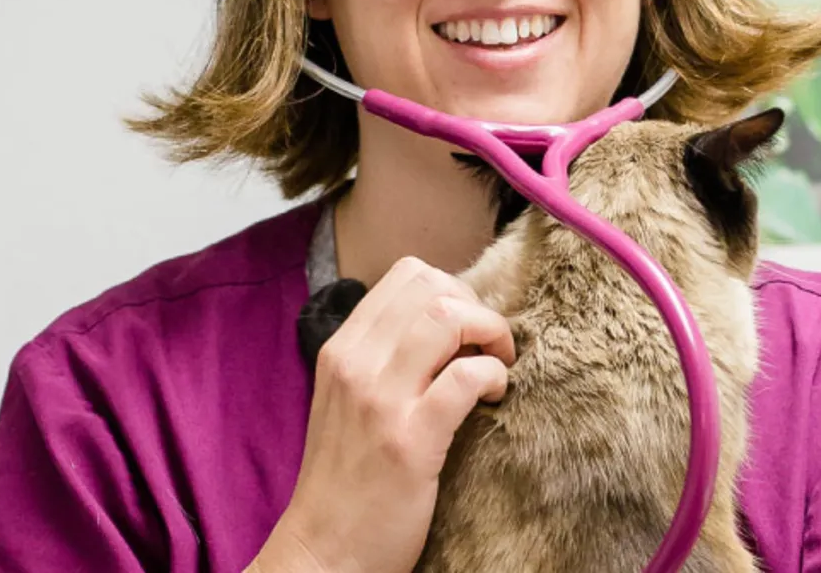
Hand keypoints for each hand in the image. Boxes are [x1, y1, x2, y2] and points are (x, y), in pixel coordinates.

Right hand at [251, 256, 515, 572]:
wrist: (322, 551)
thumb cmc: (344, 480)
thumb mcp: (346, 402)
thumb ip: (381, 359)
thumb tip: (440, 325)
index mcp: (341, 350)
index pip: (405, 275)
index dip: (452, 290)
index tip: (466, 330)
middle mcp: (355, 364)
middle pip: (432, 286)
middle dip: (477, 308)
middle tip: (488, 349)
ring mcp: (381, 400)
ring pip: (450, 318)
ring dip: (491, 334)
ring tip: (497, 368)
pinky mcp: (411, 440)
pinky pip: (467, 378)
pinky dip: (495, 377)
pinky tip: (495, 399)